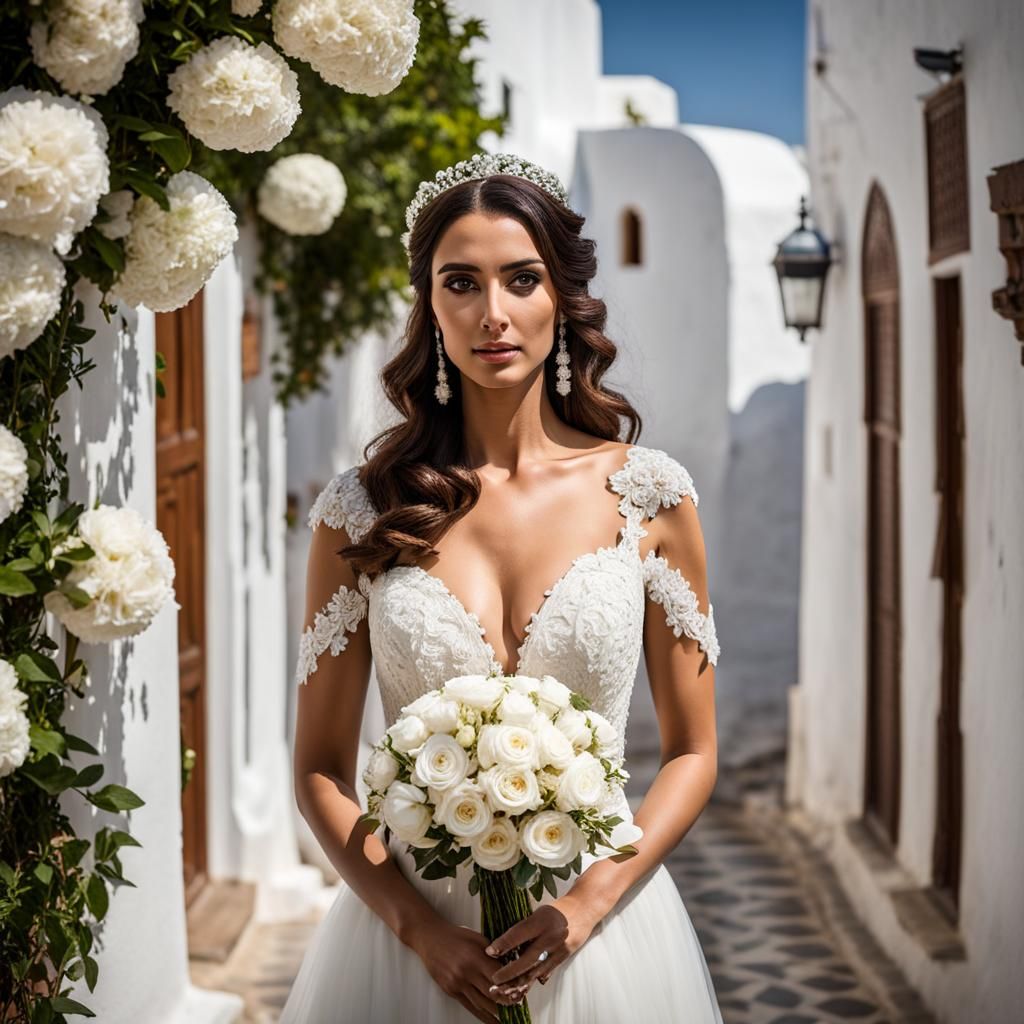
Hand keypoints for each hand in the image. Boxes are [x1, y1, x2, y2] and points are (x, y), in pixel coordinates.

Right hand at [411, 916, 525, 1021]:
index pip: (499, 976)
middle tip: (519, 1004)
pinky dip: (483, 1016)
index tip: (522, 989)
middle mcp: (466, 972)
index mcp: (475, 956)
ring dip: (497, 1013)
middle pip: (492, 993)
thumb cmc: (456, 935)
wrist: (431, 938)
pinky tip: (493, 1021)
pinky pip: (470, 1007)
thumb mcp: (478, 938)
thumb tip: (509, 969)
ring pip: (482, 1004)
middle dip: (508, 1001)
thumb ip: (493, 954)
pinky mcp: (451, 991)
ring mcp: (458, 984)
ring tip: (510, 1017)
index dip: (512, 984)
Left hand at [484, 894, 602, 1002]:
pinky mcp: (564, 957)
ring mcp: (559, 948)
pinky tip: (522, 986)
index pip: (518, 934)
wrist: (583, 910)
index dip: (502, 944)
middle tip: (495, 979)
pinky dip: (533, 979)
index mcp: (541, 920)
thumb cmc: (558, 909)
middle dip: (509, 972)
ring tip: (505, 988)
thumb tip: (505, 945)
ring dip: (519, 982)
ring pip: (536, 970)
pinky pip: (546, 971)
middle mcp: (550, 935)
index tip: (490, 952)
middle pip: (527, 959)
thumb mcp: (539, 913)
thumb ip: (525, 928)